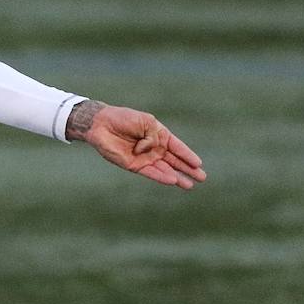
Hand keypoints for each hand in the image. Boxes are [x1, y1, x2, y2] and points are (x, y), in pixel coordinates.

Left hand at [69, 101, 206, 189]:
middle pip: (174, 161)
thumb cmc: (124, 119)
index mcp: (158, 135)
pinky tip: (172, 181)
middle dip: (188, 169)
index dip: (188, 155)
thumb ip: (154, 136)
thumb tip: (153, 150)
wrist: (102, 124)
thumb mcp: (147, 122)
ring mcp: (144, 158)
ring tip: (190, 185)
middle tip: (201, 178)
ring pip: (164, 169)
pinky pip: (150, 172)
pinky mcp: (133, 165)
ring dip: (177, 176)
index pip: (177, 147)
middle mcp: (153, 148)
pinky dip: (161, 176)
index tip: (199, 164)